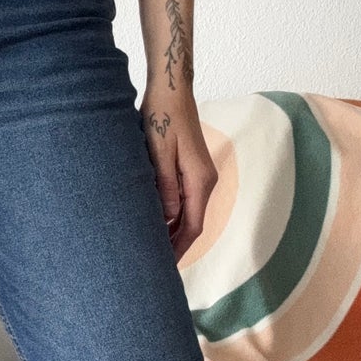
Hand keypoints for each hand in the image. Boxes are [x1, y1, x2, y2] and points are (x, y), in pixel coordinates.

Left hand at [139, 86, 216, 261]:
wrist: (171, 92)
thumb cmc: (162, 118)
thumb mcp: (159, 154)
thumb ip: (166, 187)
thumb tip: (169, 218)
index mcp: (200, 180)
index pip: (192, 226)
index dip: (179, 249)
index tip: (164, 268)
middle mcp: (206, 180)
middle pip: (193, 224)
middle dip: (176, 246)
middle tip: (155, 266)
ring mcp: (201, 174)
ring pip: (189, 213)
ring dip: (174, 232)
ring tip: (154, 250)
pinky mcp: (193, 169)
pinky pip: (186, 200)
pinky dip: (173, 216)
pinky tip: (158, 224)